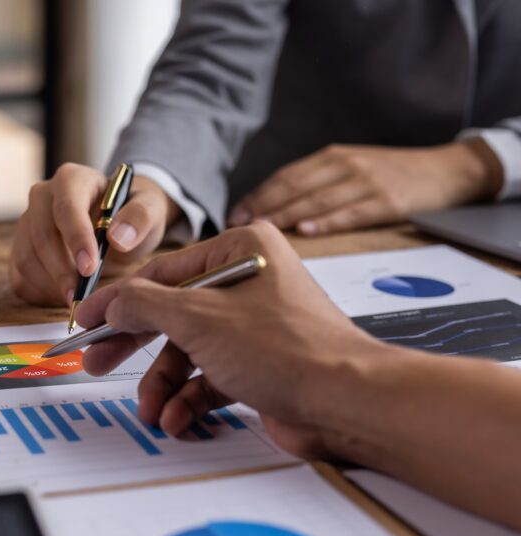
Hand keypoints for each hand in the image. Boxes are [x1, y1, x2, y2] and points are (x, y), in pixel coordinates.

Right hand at [11, 163, 179, 305]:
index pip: (67, 208)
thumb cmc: (131, 217)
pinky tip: (62, 297)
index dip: (76, 239)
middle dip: (60, 270)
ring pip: (26, 257)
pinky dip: (38, 292)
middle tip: (80, 296)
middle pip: (41, 235)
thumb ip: (140, 218)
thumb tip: (118, 238)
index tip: (89, 268)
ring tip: (76, 298)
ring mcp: (27, 223)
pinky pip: (20, 275)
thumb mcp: (150, 211)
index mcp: (72, 179)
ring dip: (49, 284)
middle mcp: (43, 197)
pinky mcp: (21, 248)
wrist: (118, 226)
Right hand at [77, 222, 384, 456]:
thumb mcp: (197, 317)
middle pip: (171, 313)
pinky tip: (180, 420)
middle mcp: (249, 282)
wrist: (345, 401)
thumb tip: (111, 303)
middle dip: (134, 347)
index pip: (162, 272)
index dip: (119, 300)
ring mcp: (256, 326)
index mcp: (241, 250)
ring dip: (164, 385)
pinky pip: (210, 378)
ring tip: (151, 411)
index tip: (86, 322)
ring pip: (188, 351)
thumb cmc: (285, 347)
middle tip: (96, 363)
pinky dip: (190, 400)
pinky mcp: (261, 364)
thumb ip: (143, 305)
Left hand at [227, 140, 503, 235]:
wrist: (448, 170)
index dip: (258, 195)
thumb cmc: (392, 174)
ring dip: (285, 216)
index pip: (285, 176)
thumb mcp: (351, 168)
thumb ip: (317, 183)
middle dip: (263, 207)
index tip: (234, 215)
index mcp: (332, 158)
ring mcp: (366, 183)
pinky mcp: (387, 202)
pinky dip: (325, 222)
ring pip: (316, 200)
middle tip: (238, 227)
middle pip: (295, 187)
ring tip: (261, 230)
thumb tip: (272, 209)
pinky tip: (304, 230)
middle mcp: (345, 166)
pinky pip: (350, 213)